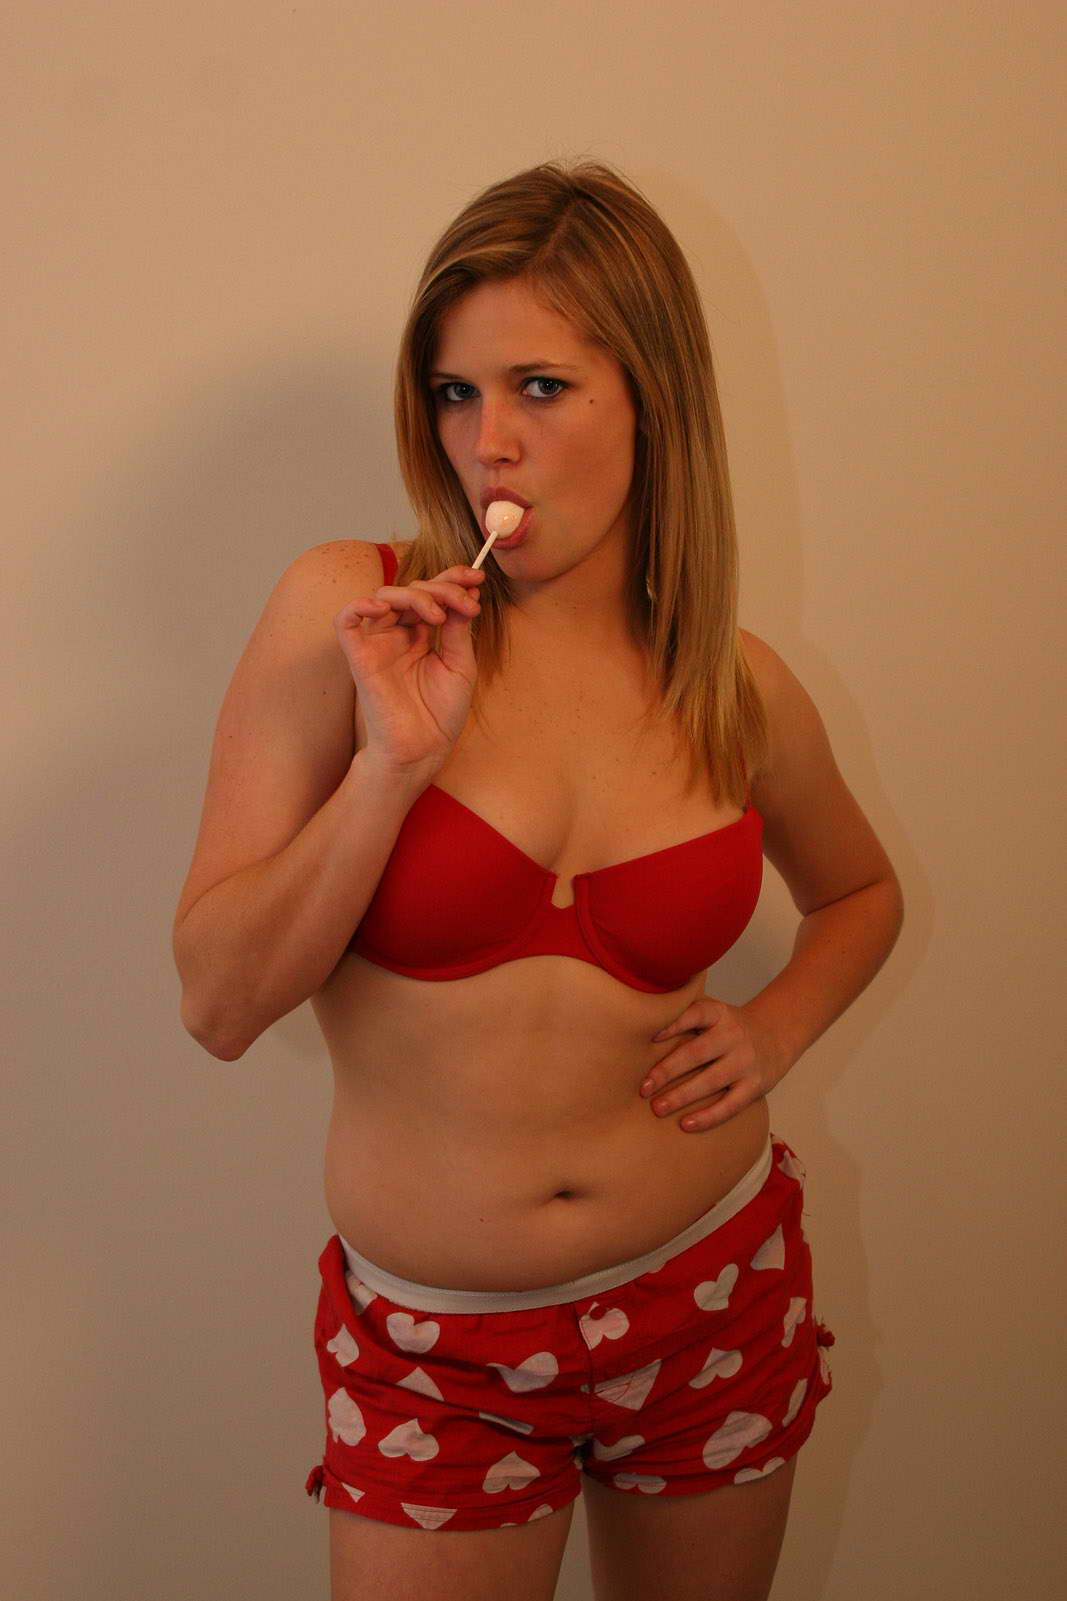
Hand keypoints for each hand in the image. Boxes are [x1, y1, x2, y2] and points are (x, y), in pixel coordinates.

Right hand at [334, 564, 485, 774]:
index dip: (452, 579)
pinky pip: (346, 621)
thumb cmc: (440, 714)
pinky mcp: (359, 657)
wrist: (424, 750)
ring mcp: (379, 644)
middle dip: (442, 589)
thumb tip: (464, 594)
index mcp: (422, 635)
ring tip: (438, 615)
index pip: (431, 594)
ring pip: (385, 597)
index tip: (477, 578)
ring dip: (415, 596)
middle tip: (465, 603)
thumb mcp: (460, 666)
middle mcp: (399, 635)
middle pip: (412, 590)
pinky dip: (358, 605)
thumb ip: (458, 630)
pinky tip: (382, 607)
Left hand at [639, 997, 786, 1131]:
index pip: (694, 1014)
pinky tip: (686, 1124)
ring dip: (682, 1096)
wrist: (777, 1034)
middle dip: (668, 1070)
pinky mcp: (755, 1086)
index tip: (649, 1037)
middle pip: (698, 1052)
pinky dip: (708, 1117)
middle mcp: (733, 1035)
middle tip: (643, 1088)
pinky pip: (730, 1105)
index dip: (672, 1024)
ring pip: (712, 1080)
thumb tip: (636, 1028)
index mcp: (719, 1013)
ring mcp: (746, 1061)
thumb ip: (684, 1015)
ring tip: (657, 1108)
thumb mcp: (712, 1011)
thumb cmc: (728, 1027)